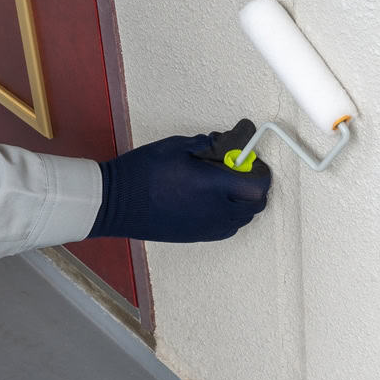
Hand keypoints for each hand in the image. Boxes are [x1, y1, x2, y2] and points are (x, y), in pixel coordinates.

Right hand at [88, 119, 270, 241]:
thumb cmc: (142, 173)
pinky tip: (217, 204)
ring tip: (229, 187)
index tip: (253, 162)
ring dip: (245, 202)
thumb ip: (206, 144)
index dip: (262, 173)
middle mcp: (216, 210)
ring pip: (244, 219)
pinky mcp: (197, 236)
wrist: (117, 203)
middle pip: (257, 205)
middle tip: (244, 172)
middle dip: (256, 187)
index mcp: (213, 185)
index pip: (258, 185)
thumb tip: (220, 142)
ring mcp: (207, 226)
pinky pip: (228, 229)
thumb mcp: (175, 146)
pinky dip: (231, 216)